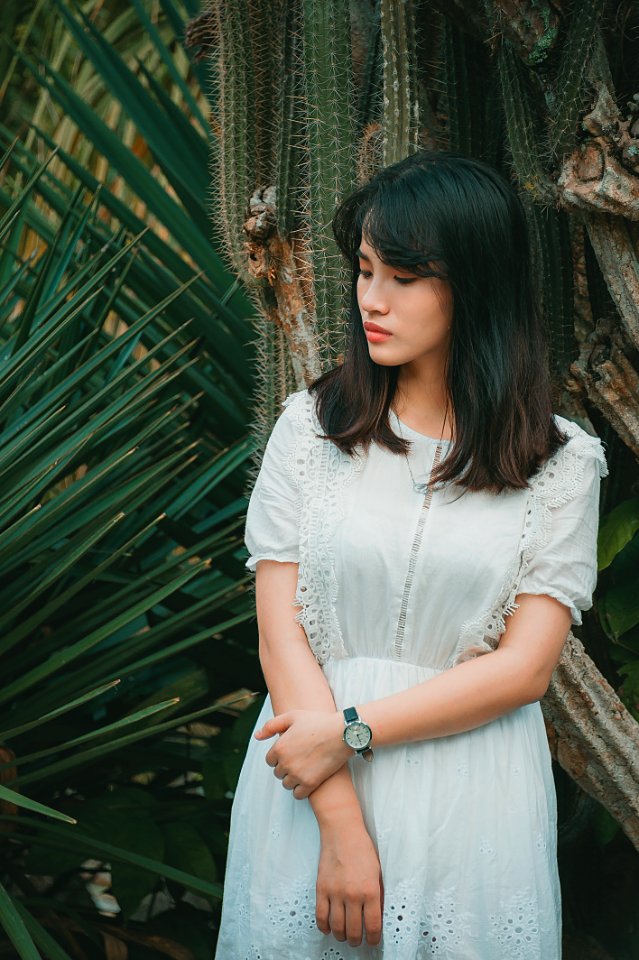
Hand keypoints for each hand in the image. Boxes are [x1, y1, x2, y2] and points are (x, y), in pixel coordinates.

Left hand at [254, 709, 352, 797]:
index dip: (280, 756)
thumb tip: (256, 737)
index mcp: (279, 747)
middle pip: (278, 773)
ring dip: (293, 779)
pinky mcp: (310, 783)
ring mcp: (297, 774)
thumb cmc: (318, 722)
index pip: (270, 760)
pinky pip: (298, 794)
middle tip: (300, 759)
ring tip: (305, 769)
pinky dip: (301, 790)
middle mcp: (285, 763)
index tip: (291, 752)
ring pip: (287, 784)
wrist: (341, 733)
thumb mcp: (293, 716)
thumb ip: (271, 725)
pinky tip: (308, 780)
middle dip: (286, 767)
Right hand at [316, 822, 383, 947]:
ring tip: (344, 935)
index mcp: (370, 890)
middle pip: (354, 931)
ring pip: (337, 927)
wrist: (342, 831)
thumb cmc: (361, 848)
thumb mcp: (377, 872)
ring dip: (342, 935)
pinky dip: (325, 927)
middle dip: (357, 940)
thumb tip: (376, 916)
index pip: (373, 926)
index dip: (374, 938)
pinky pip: (321, 916)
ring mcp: (335, 893)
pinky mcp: (321, 889)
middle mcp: (353, 895)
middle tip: (358, 940)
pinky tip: (329, 927)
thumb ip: (377, 895)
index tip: (373, 941)